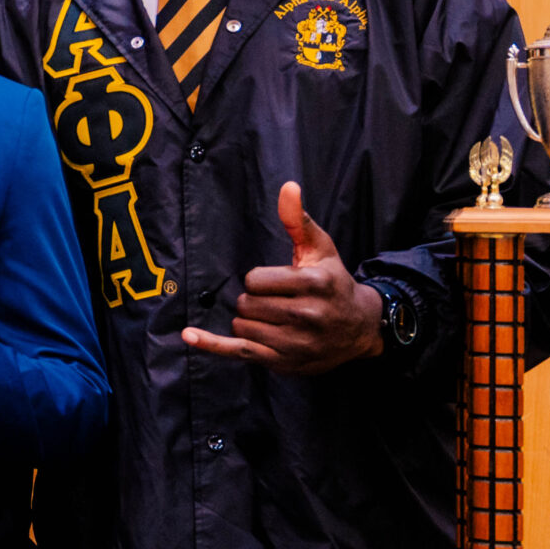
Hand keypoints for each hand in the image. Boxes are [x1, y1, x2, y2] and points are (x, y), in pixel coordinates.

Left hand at [181, 181, 383, 374]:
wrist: (360, 329)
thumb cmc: (334, 283)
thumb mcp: (321, 249)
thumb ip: (298, 220)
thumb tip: (287, 186)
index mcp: (314, 285)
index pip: (256, 280)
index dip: (259, 280)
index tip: (277, 283)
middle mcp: (307, 316)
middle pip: (247, 304)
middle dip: (254, 300)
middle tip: (276, 301)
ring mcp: (295, 343)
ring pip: (241, 325)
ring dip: (249, 320)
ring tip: (274, 318)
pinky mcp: (284, 361)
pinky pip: (238, 351)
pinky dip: (211, 344)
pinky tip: (189, 336)